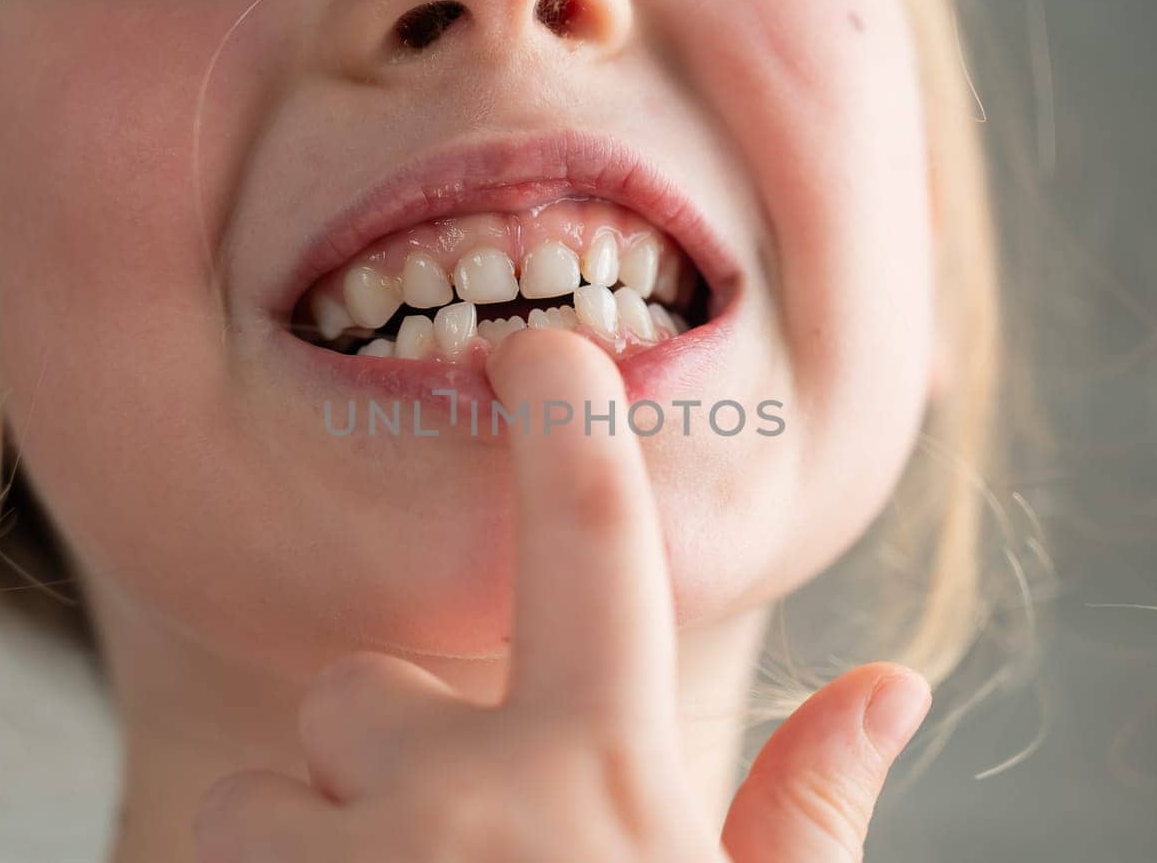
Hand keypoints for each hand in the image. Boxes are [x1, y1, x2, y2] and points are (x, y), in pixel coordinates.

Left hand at [194, 330, 930, 861]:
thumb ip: (810, 811)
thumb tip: (898, 683)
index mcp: (604, 771)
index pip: (595, 537)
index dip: (572, 420)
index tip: (545, 344)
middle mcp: (464, 802)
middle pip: (356, 698)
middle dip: (390, 760)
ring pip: (258, 805)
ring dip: (310, 855)